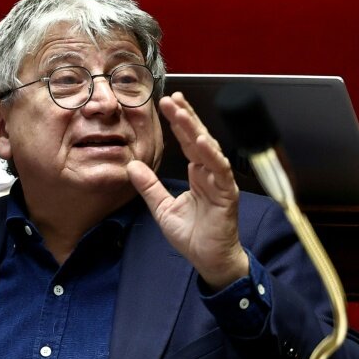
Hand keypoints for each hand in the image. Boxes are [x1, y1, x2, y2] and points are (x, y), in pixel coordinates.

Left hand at [127, 92, 248, 290]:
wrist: (208, 260)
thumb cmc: (192, 235)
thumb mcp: (161, 208)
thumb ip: (149, 186)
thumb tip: (131, 165)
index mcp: (197, 174)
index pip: (187, 142)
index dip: (178, 122)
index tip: (166, 103)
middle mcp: (210, 173)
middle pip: (198, 138)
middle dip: (185, 118)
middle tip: (171, 99)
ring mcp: (220, 182)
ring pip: (208, 149)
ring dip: (196, 130)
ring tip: (182, 113)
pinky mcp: (227, 194)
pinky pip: (220, 171)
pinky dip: (212, 156)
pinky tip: (202, 142)